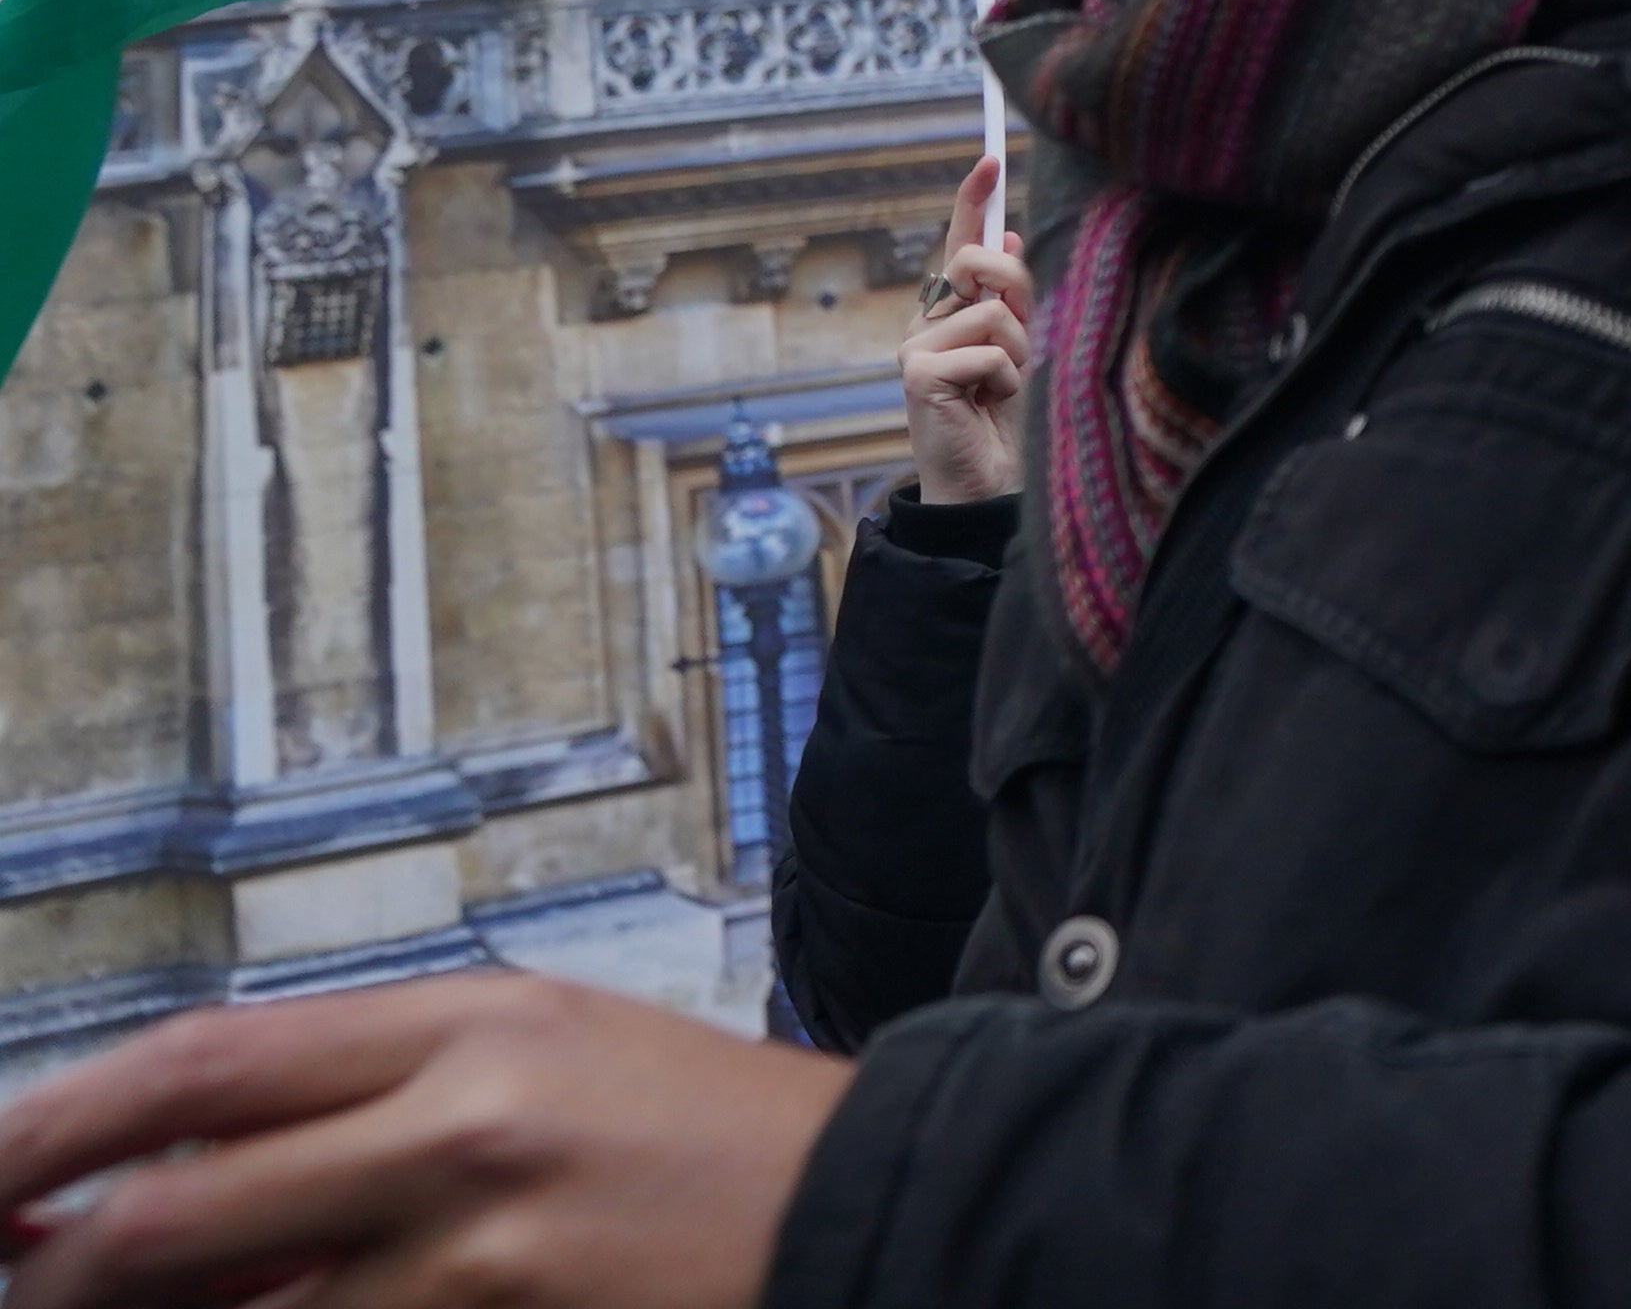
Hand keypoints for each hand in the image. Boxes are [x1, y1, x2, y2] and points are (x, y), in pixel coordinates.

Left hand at [0, 973, 847, 1308]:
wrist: (877, 1200)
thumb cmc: (715, 1143)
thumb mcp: (551, 1067)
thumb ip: (381, 1110)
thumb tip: (199, 1182)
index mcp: (470, 1019)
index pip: (204, 1061)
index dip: (60, 1122)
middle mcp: (460, 1110)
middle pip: (178, 1199)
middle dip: (57, 1268)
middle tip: (13, 1280)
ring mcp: (478, 1233)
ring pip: (239, 1308)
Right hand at [903, 149, 1035, 505]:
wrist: (990, 481)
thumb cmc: (1013, 416)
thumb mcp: (1024, 346)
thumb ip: (1013, 296)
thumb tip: (1012, 233)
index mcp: (954, 308)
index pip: (962, 242)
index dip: (974, 199)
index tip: (990, 158)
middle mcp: (928, 319)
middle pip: (981, 263)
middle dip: (1018, 293)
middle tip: (1023, 346)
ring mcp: (916, 345)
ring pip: (993, 311)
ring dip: (1018, 351)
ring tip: (1003, 389)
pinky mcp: (916, 374)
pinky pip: (986, 351)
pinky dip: (1003, 380)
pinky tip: (986, 407)